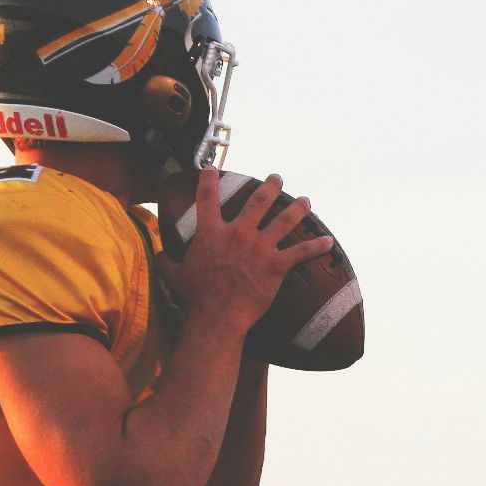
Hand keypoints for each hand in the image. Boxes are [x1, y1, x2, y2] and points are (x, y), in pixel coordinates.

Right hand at [168, 170, 334, 331]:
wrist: (217, 317)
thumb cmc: (195, 298)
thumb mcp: (173, 276)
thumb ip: (165, 261)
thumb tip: (156, 256)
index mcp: (211, 233)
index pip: (207, 198)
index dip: (208, 180)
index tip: (211, 168)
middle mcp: (237, 233)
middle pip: (258, 200)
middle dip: (270, 186)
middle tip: (277, 178)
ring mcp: (259, 248)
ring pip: (284, 220)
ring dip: (298, 208)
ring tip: (306, 201)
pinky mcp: (276, 265)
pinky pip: (302, 253)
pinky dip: (317, 247)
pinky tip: (329, 242)